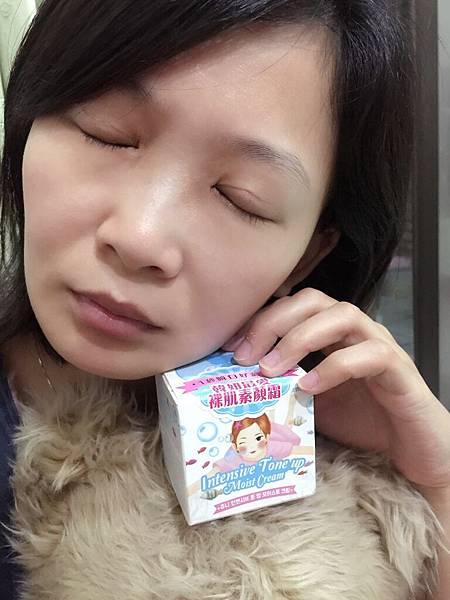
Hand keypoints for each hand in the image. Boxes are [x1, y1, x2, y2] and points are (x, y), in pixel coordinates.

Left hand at [221, 288, 449, 492]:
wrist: (415, 451)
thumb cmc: (363, 422)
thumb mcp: (312, 403)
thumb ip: (284, 388)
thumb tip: (237, 388)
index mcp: (333, 335)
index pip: (294, 306)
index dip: (260, 320)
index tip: (229, 347)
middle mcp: (356, 332)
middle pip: (314, 300)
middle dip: (274, 322)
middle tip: (243, 356)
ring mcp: (380, 346)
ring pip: (343, 315)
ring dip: (300, 338)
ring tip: (271, 369)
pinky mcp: (400, 371)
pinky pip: (369, 355)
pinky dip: (334, 367)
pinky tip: (309, 388)